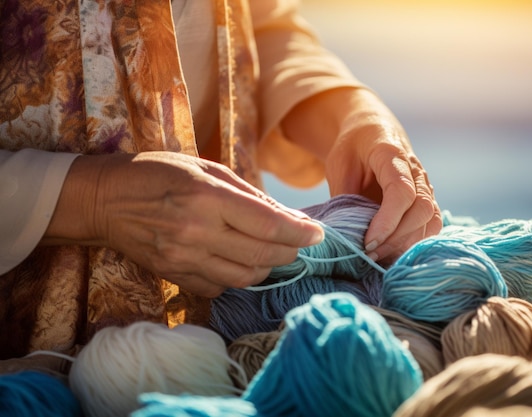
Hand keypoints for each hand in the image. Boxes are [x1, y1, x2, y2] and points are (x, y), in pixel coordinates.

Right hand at [45, 152, 323, 296]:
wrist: (106, 200)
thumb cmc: (159, 173)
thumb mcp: (206, 168)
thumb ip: (248, 194)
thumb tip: (287, 216)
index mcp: (208, 198)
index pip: (268, 225)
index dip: (300, 232)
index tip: (317, 233)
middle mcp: (197, 232)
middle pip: (263, 256)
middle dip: (290, 250)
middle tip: (299, 241)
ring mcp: (184, 259)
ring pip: (245, 278)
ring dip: (268, 267)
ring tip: (272, 251)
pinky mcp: (174, 276)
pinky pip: (220, 287)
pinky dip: (239, 277)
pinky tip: (240, 260)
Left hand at [326, 112, 441, 263]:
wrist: (372, 131)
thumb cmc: (353, 148)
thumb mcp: (339, 166)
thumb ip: (344, 198)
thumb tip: (346, 236)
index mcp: (392, 155)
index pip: (401, 192)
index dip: (388, 222)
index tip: (369, 242)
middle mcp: (417, 171)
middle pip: (422, 209)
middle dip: (396, 238)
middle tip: (369, 254)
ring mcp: (426, 186)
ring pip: (431, 220)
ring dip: (406, 244)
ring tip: (378, 257)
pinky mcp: (426, 200)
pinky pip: (431, 225)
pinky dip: (415, 242)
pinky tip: (391, 252)